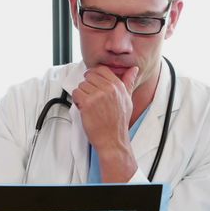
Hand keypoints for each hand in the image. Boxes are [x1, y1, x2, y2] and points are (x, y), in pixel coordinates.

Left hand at [70, 65, 139, 180]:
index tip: (93, 83)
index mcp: (118, 86)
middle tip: (91, 98)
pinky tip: (84, 109)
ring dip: (82, 94)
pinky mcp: (87, 103)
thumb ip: (129, 82)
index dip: (94, 76)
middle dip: (87, 86)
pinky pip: (76, 93)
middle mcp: (109, 89)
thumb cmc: (118, 123)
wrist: (113, 140)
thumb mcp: (128, 100)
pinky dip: (77, 101)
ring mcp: (98, 95)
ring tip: (89, 105)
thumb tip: (133, 70)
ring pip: (81, 85)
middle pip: (89, 76)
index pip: (101, 69)